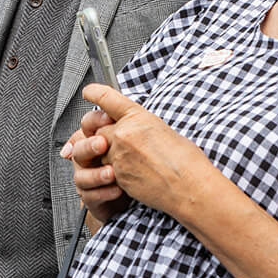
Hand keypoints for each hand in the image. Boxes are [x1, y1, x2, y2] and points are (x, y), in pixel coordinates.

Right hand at [63, 103, 130, 224]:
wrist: (136, 193)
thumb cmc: (134, 163)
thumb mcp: (132, 137)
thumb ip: (125, 118)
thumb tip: (123, 102)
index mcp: (96, 138)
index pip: (87, 125)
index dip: (95, 120)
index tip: (109, 118)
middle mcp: (87, 158)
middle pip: (78, 148)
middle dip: (89, 145)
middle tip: (103, 144)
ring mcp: (87, 178)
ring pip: (81, 175)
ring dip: (96, 174)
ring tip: (112, 173)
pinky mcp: (92, 198)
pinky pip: (91, 196)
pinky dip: (104, 192)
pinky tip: (118, 189)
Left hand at [76, 83, 211, 218]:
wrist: (188, 186)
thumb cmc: (185, 160)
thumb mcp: (163, 130)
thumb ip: (141, 127)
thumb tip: (136, 130)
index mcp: (138, 117)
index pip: (107, 99)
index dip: (94, 93)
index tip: (88, 91)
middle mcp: (124, 134)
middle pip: (99, 131)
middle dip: (105, 137)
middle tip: (123, 145)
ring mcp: (118, 156)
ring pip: (101, 152)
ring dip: (111, 156)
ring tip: (136, 162)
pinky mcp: (117, 176)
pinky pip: (108, 170)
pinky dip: (117, 172)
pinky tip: (137, 174)